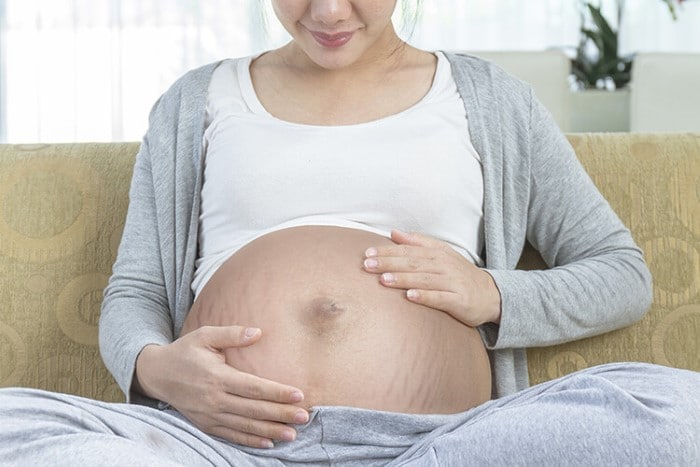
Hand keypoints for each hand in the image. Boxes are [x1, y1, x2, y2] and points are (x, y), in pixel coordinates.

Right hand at [134, 326, 308, 448]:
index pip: (253, 387)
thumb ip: (231, 334)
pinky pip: (231, 435)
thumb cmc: (185, 351)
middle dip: (281, 414)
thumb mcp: (204, 335)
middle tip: (305, 417)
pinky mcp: (205, 424)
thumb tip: (258, 332)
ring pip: (245, 425)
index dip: (277, 392)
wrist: (156, 374)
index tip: (298, 395)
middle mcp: (214, 398)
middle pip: (254, 409)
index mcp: (217, 376)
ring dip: (270, 431)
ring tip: (292, 434)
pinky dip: (250, 440)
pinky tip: (268, 443)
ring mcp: (209, 415)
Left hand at [363, 230, 501, 326]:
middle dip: (389, 263)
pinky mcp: (458, 300)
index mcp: (437, 253)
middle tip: (367, 265)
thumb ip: (417, 242)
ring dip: (403, 279)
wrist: (490, 294)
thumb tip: (393, 233)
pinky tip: (410, 296)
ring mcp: (452, 283)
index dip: (387, 251)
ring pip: (424, 279)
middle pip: (413, 263)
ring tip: (383, 279)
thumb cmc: (458, 273)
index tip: (367, 253)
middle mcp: (444, 265)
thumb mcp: (441, 253)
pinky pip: (440, 298)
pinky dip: (425, 296)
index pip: (408, 250)